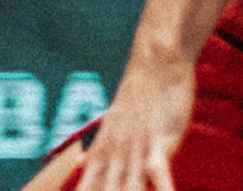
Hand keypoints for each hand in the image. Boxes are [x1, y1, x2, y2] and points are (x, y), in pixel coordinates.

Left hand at [75, 53, 193, 190]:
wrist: (155, 64)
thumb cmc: (139, 100)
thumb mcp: (117, 129)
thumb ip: (102, 152)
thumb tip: (82, 166)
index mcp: (101, 153)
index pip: (82, 187)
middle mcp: (112, 154)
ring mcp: (133, 149)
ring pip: (123, 189)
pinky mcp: (157, 143)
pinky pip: (157, 174)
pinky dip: (160, 190)